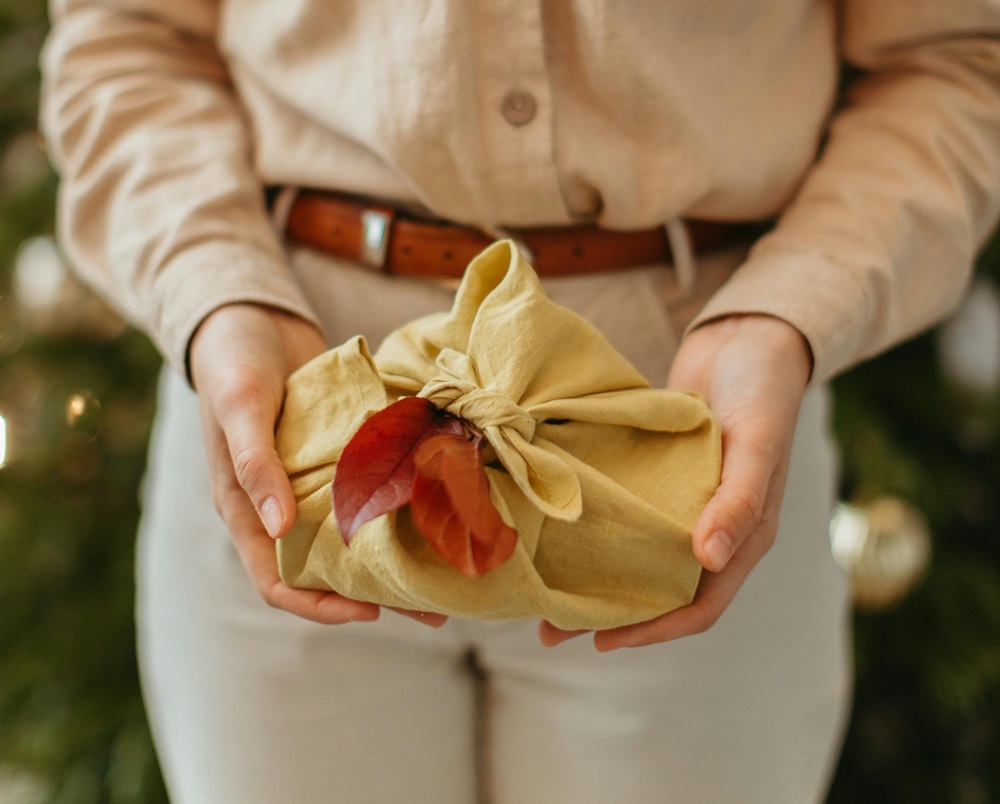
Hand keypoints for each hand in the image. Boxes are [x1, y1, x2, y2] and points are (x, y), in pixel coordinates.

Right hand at [189, 303, 446, 626]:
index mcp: (248, 510)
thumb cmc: (233, 363)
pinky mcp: (338, 459)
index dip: (321, 606)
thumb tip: (280, 528)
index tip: (372, 611)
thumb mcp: (240, 407)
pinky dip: (400, 506)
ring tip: (451, 570)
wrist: (253, 318)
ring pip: (357, 537)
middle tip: (437, 608)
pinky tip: (442, 508)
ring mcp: (313, 484)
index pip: (279, 582)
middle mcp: (282, 507)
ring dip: (398, 555)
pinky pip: (370, 493)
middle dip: (379, 593)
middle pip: (330, 570)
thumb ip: (255, 463)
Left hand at [539, 314, 812, 649]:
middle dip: (609, 613)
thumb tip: (710, 559)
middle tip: (549, 626)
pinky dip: (596, 528)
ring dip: (594, 575)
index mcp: (743, 536)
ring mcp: (684, 505)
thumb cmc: (762, 390)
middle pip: (658, 590)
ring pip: (636, 556)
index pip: (700, 605)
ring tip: (541, 584)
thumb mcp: (757, 442)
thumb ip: (739, 500)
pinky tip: (556, 528)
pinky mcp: (660, 478)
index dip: (653, 630)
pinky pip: (627, 515)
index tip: (601, 640)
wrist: (748, 337)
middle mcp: (712, 530)